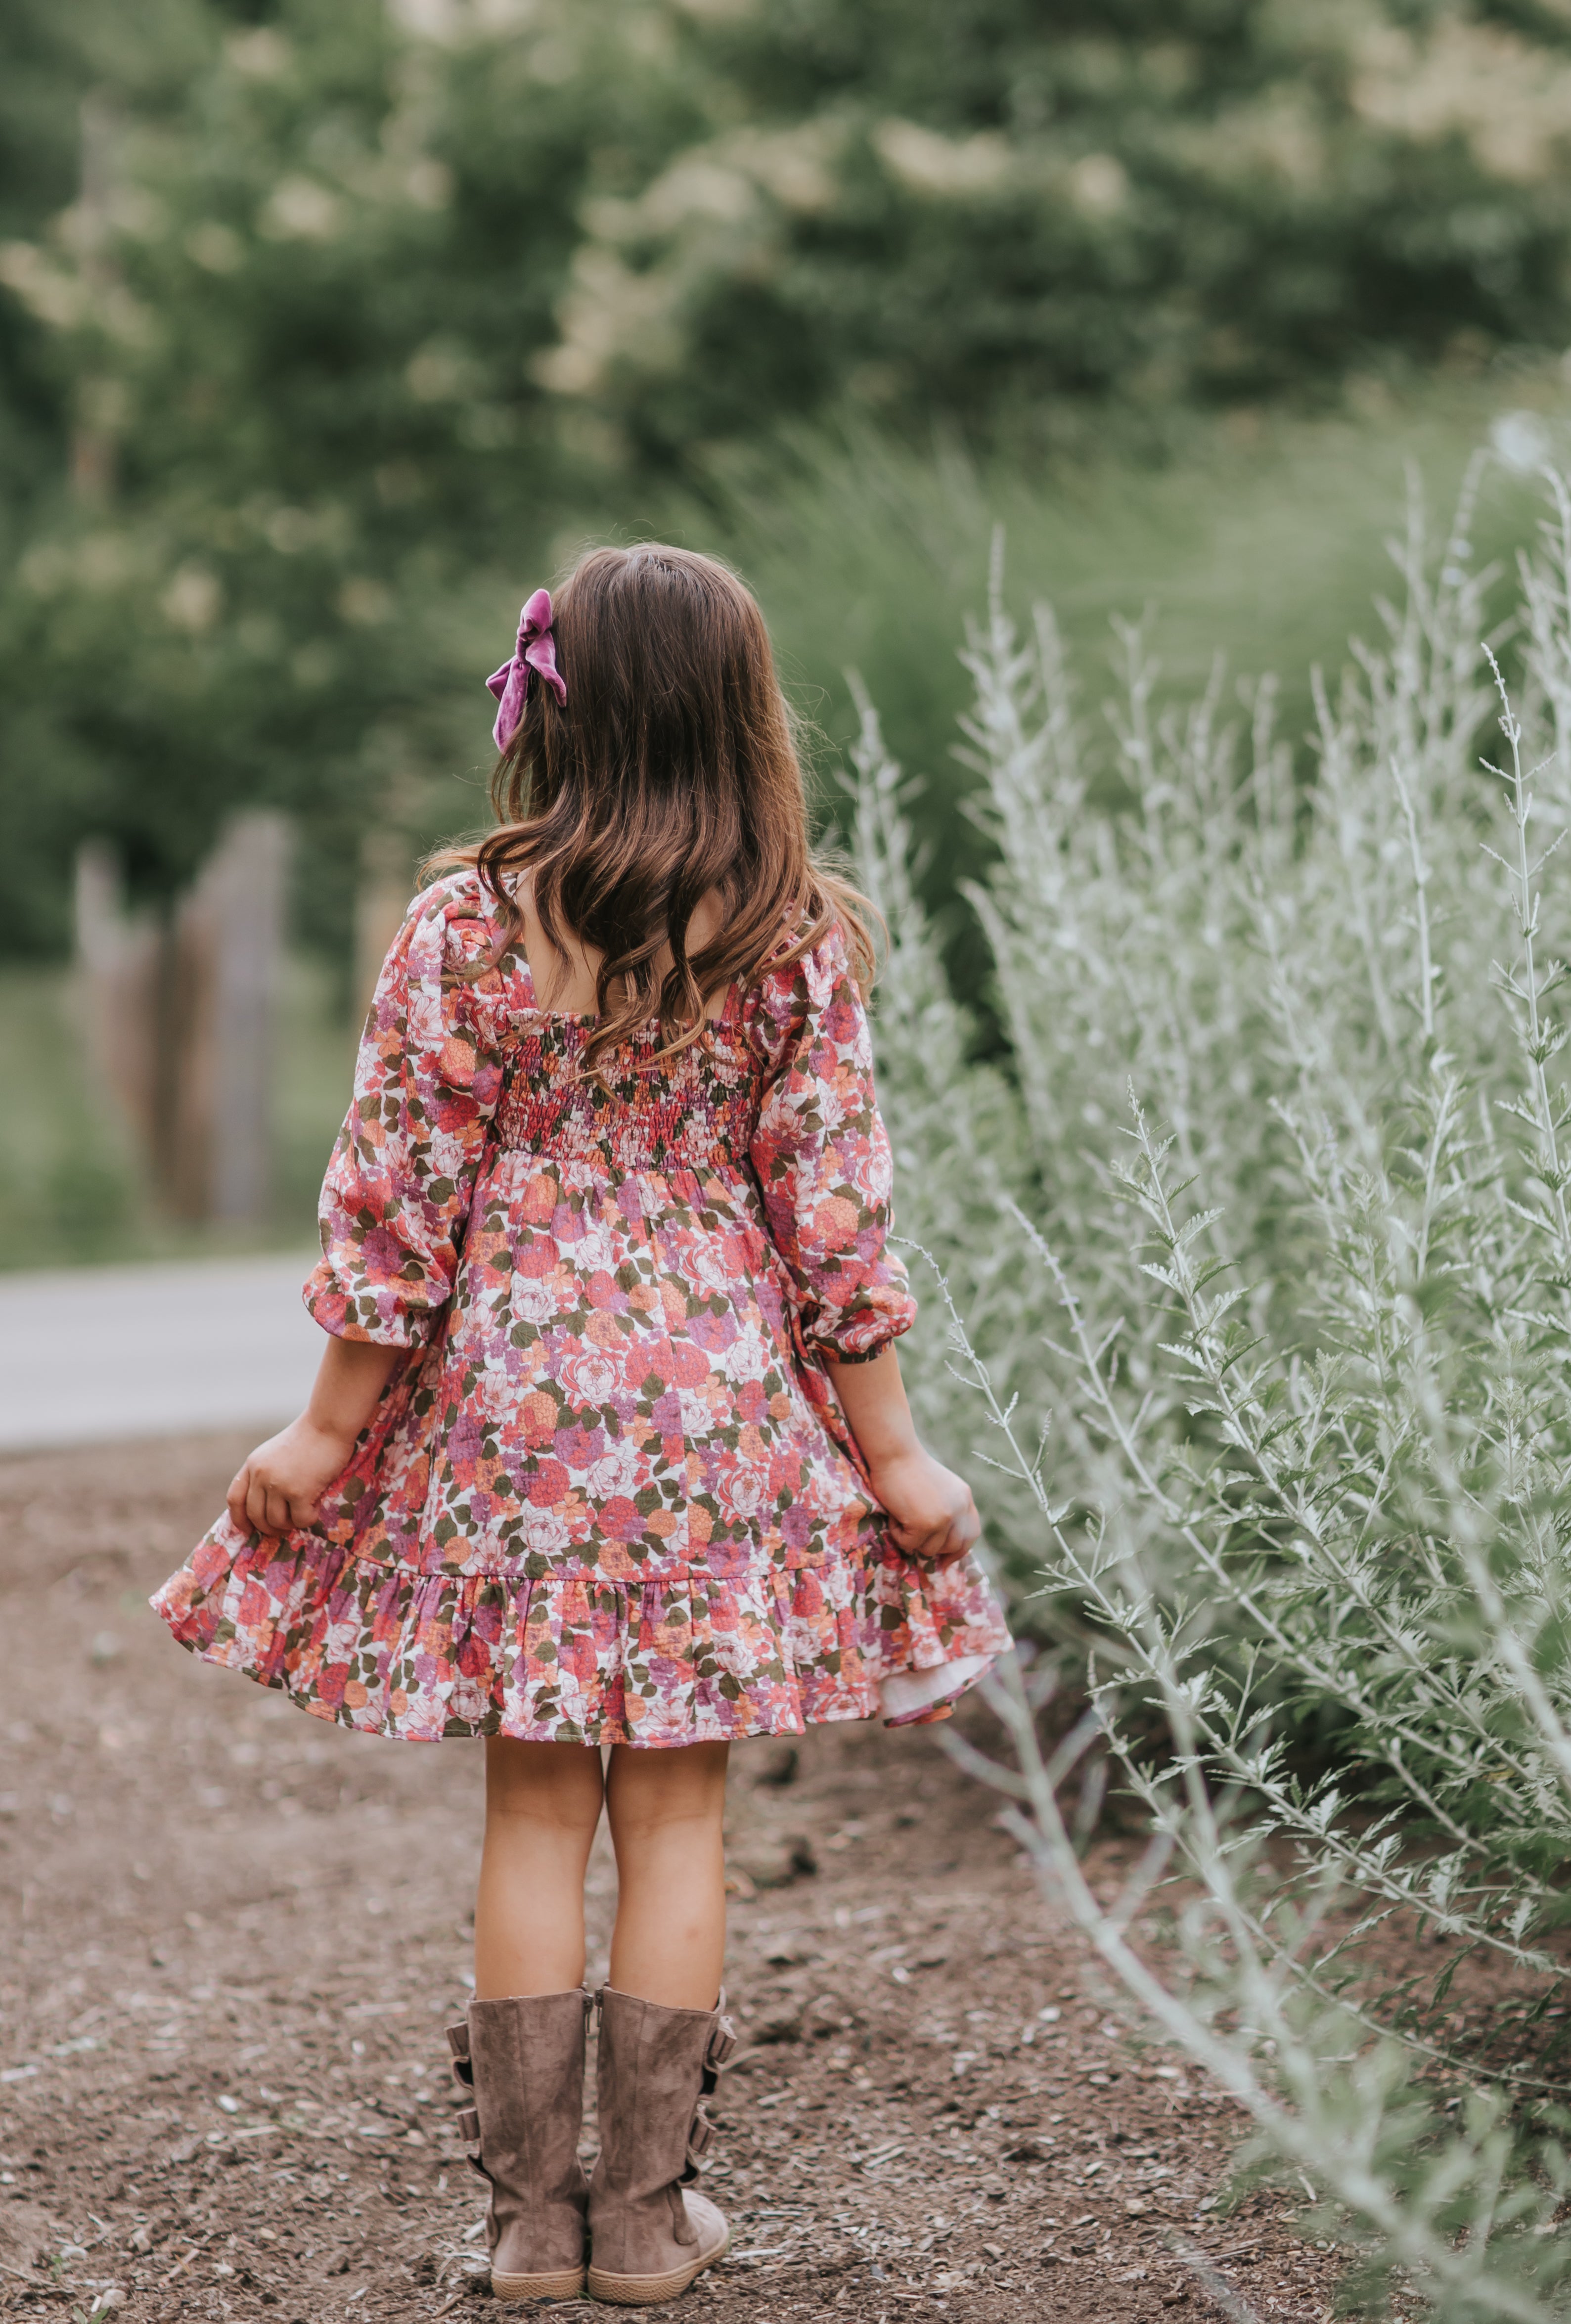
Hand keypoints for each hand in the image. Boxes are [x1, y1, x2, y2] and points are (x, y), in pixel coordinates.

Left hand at [226, 1415, 355, 1539]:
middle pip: (254, 1515)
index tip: (248, 1530)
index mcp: (252, 1465)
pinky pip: (299, 1520)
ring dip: (290, 1524)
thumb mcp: (275, 1453)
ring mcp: (278, 1484)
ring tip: (303, 1513)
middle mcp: (260, 1475)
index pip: (235, 1498)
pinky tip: (315, 1508)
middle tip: (284, 1527)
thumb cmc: (309, 1437)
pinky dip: (308, 1519)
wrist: (328, 1424)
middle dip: (269, 1528)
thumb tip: (266, 1504)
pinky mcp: (299, 1492)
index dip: (239, 1519)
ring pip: (276, 1521)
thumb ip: (266, 1473)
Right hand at [866, 1445, 979, 1561]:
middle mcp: (959, 1509)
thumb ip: (946, 1508)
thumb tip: (942, 1542)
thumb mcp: (939, 1487)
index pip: (971, 1533)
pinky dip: (897, 1533)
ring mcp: (944, 1518)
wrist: (894, 1453)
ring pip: (929, 1549)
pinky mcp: (925, 1524)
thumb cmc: (908, 1466)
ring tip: (900, 1515)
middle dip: (932, 1548)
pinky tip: (894, 1514)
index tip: (946, 1560)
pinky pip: (909, 1544)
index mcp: (964, 1498)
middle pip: (952, 1546)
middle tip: (913, 1539)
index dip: (960, 1549)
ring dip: (912, 1538)